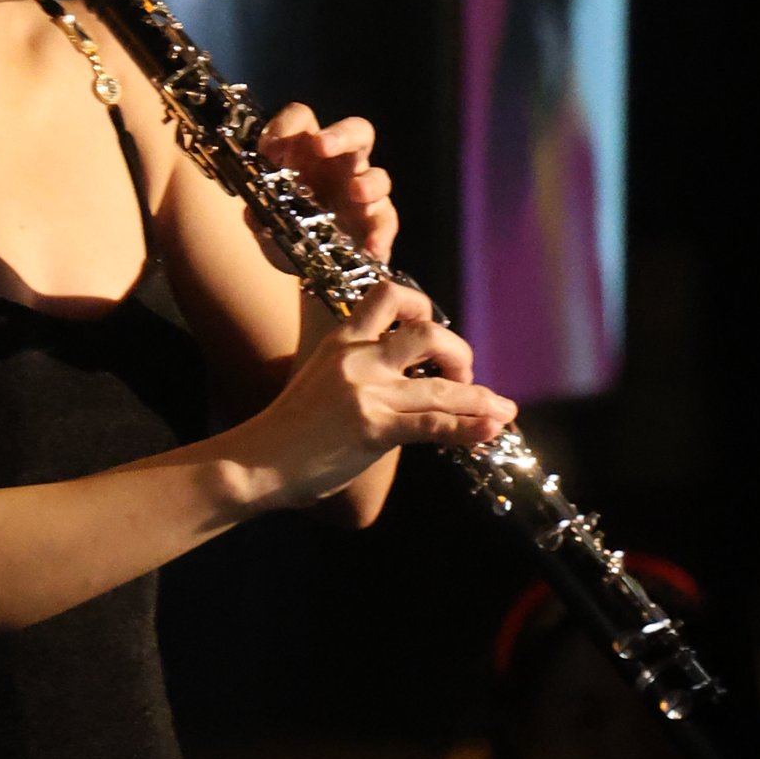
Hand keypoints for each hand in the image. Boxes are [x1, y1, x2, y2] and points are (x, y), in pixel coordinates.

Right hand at [239, 279, 514, 504]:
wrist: (256, 462)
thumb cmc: (289, 429)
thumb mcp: (321, 379)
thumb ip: (361, 370)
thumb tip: (408, 378)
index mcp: (343, 340)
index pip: (388, 296)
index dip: (422, 306)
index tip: (434, 332)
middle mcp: (358, 358)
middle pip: (427, 334)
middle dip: (459, 354)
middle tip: (463, 378)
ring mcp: (367, 392)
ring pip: (440, 387)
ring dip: (479, 399)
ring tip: (503, 412)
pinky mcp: (373, 428)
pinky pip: (433, 425)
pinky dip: (468, 428)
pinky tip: (489, 430)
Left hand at [259, 104, 397, 265]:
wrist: (314, 271)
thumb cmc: (292, 234)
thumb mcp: (268, 226)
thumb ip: (259, 217)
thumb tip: (252, 213)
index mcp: (309, 154)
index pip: (302, 121)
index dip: (285, 127)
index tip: (269, 152)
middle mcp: (341, 166)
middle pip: (356, 131)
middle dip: (340, 135)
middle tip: (321, 146)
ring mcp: (363, 194)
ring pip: (379, 176)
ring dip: (368, 182)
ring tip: (355, 192)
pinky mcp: (377, 224)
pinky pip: (387, 222)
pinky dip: (381, 234)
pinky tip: (371, 248)